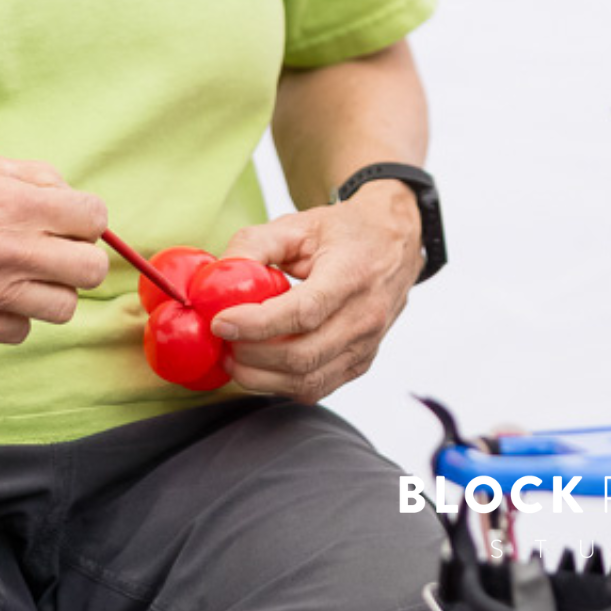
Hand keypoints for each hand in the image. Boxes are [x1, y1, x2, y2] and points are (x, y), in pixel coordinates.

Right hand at [0, 146, 109, 343]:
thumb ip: (35, 181)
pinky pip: (19, 332)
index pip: (95, 220)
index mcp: (19, 205)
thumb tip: (70, 202)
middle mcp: (9, 250)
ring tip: (21, 276)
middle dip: (79, 259)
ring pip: (63, 308)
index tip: (69, 223)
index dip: (85, 220)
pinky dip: (12, 317)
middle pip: (91, 271)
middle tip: (54, 253)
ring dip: (50, 292)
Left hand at [212, 188, 422, 400]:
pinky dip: (281, 384)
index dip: (257, 324)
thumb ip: (254, 245)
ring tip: (234, 356)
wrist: (395, 242)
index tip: (220, 322)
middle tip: (223, 340)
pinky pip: (317, 388)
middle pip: (302, 356)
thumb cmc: (344, 232)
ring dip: (261, 377)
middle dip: (251, 355)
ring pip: (307, 382)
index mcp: (352, 274)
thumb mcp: (298, 223)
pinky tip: (260, 365)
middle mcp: (366, 316)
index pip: (304, 312)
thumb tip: (215, 280)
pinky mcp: (361, 363)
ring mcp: (367, 345)